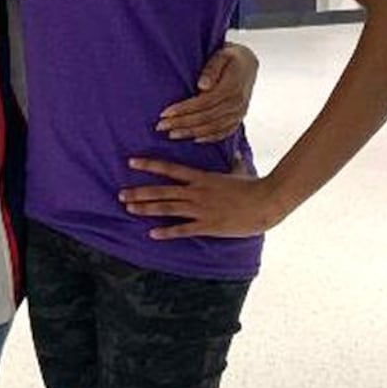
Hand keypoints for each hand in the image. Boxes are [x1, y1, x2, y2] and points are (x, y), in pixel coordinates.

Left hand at [120, 159, 283, 239]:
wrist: (266, 202)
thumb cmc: (254, 186)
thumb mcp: (240, 171)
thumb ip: (234, 164)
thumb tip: (236, 154)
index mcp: (202, 178)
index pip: (170, 169)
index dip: (149, 165)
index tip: (131, 162)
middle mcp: (197, 192)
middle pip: (162, 191)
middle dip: (139, 193)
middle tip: (120, 194)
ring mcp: (201, 209)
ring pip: (167, 208)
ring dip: (147, 209)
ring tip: (129, 209)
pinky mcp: (208, 225)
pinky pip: (183, 229)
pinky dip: (167, 232)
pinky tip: (152, 234)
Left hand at [156, 42, 258, 142]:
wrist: (248, 63)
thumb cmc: (231, 57)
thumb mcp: (222, 54)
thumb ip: (212, 68)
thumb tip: (203, 85)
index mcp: (232, 87)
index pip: (204, 102)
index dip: (184, 109)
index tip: (165, 113)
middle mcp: (237, 103)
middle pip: (206, 117)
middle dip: (182, 123)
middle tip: (161, 126)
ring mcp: (239, 113)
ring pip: (213, 127)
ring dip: (191, 132)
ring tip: (172, 134)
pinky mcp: (238, 118)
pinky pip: (224, 132)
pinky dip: (209, 138)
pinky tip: (194, 139)